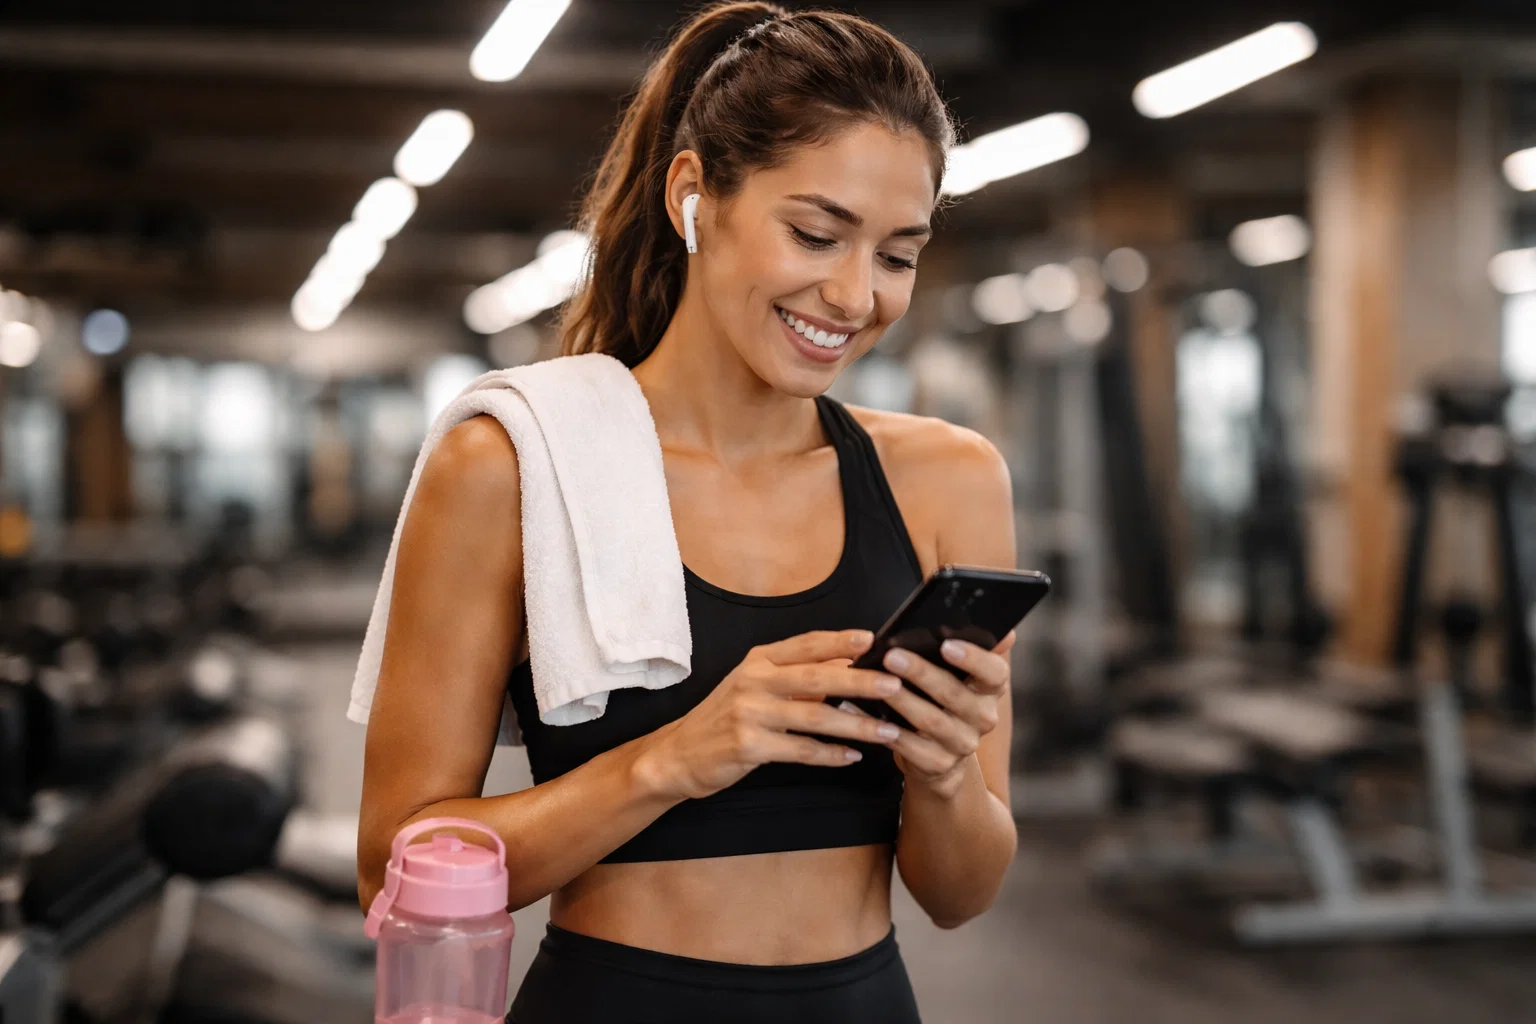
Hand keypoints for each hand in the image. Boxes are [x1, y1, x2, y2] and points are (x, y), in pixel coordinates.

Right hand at [638, 630, 907, 800]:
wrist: (679, 754)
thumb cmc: (725, 718)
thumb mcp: (755, 686)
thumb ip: (797, 675)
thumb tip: (848, 665)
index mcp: (758, 661)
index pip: (805, 644)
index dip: (839, 641)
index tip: (872, 640)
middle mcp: (753, 681)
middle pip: (816, 678)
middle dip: (860, 682)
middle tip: (895, 684)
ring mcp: (750, 714)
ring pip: (815, 717)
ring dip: (855, 725)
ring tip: (887, 731)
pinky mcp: (748, 746)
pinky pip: (799, 750)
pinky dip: (829, 754)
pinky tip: (852, 756)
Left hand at [880, 631, 1015, 797]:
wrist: (939, 754)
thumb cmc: (944, 700)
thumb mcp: (960, 675)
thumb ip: (970, 648)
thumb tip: (1002, 630)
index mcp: (990, 690)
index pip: (995, 673)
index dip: (974, 659)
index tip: (947, 644)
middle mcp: (983, 718)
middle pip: (955, 695)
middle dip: (922, 673)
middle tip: (892, 655)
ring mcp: (962, 744)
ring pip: (932, 722)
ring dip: (902, 701)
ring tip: (876, 684)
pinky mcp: (939, 764)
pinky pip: (912, 749)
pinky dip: (890, 733)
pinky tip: (870, 718)